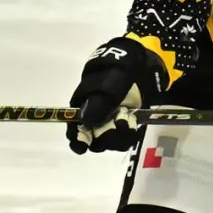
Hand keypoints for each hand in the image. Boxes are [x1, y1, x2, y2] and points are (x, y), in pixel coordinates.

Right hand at [67, 37, 167, 154]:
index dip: (78, 141)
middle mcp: (94, 120)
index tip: (83, 147)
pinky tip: (133, 121)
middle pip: (95, 141)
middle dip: (106, 136)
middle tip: (118, 121)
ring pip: (111, 141)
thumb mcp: (106, 86)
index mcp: (82, 110)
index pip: (75, 131)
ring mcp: (110, 123)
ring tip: (127, 117)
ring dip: (120, 135)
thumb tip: (86, 121)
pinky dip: (129, 132)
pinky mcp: (126, 124)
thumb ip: (97, 104)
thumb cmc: (114, 74)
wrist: (136, 65)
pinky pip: (125, 137)